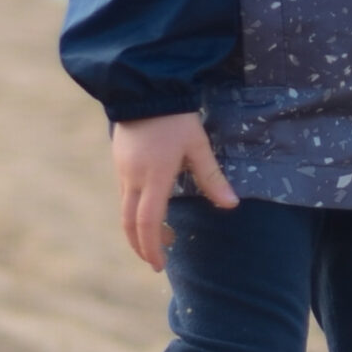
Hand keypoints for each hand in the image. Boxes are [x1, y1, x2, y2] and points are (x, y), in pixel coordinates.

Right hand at [111, 111, 237, 270]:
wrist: (145, 87)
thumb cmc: (175, 117)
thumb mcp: (198, 145)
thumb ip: (212, 177)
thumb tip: (232, 205)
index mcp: (154, 177)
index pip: (148, 223)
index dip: (152, 247)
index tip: (160, 264)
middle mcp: (133, 178)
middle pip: (130, 223)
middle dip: (142, 246)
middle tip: (157, 261)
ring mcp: (122, 170)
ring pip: (125, 210)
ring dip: (140, 229)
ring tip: (162, 236)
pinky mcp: (119, 162)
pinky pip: (125, 194)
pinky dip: (136, 211)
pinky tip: (153, 208)